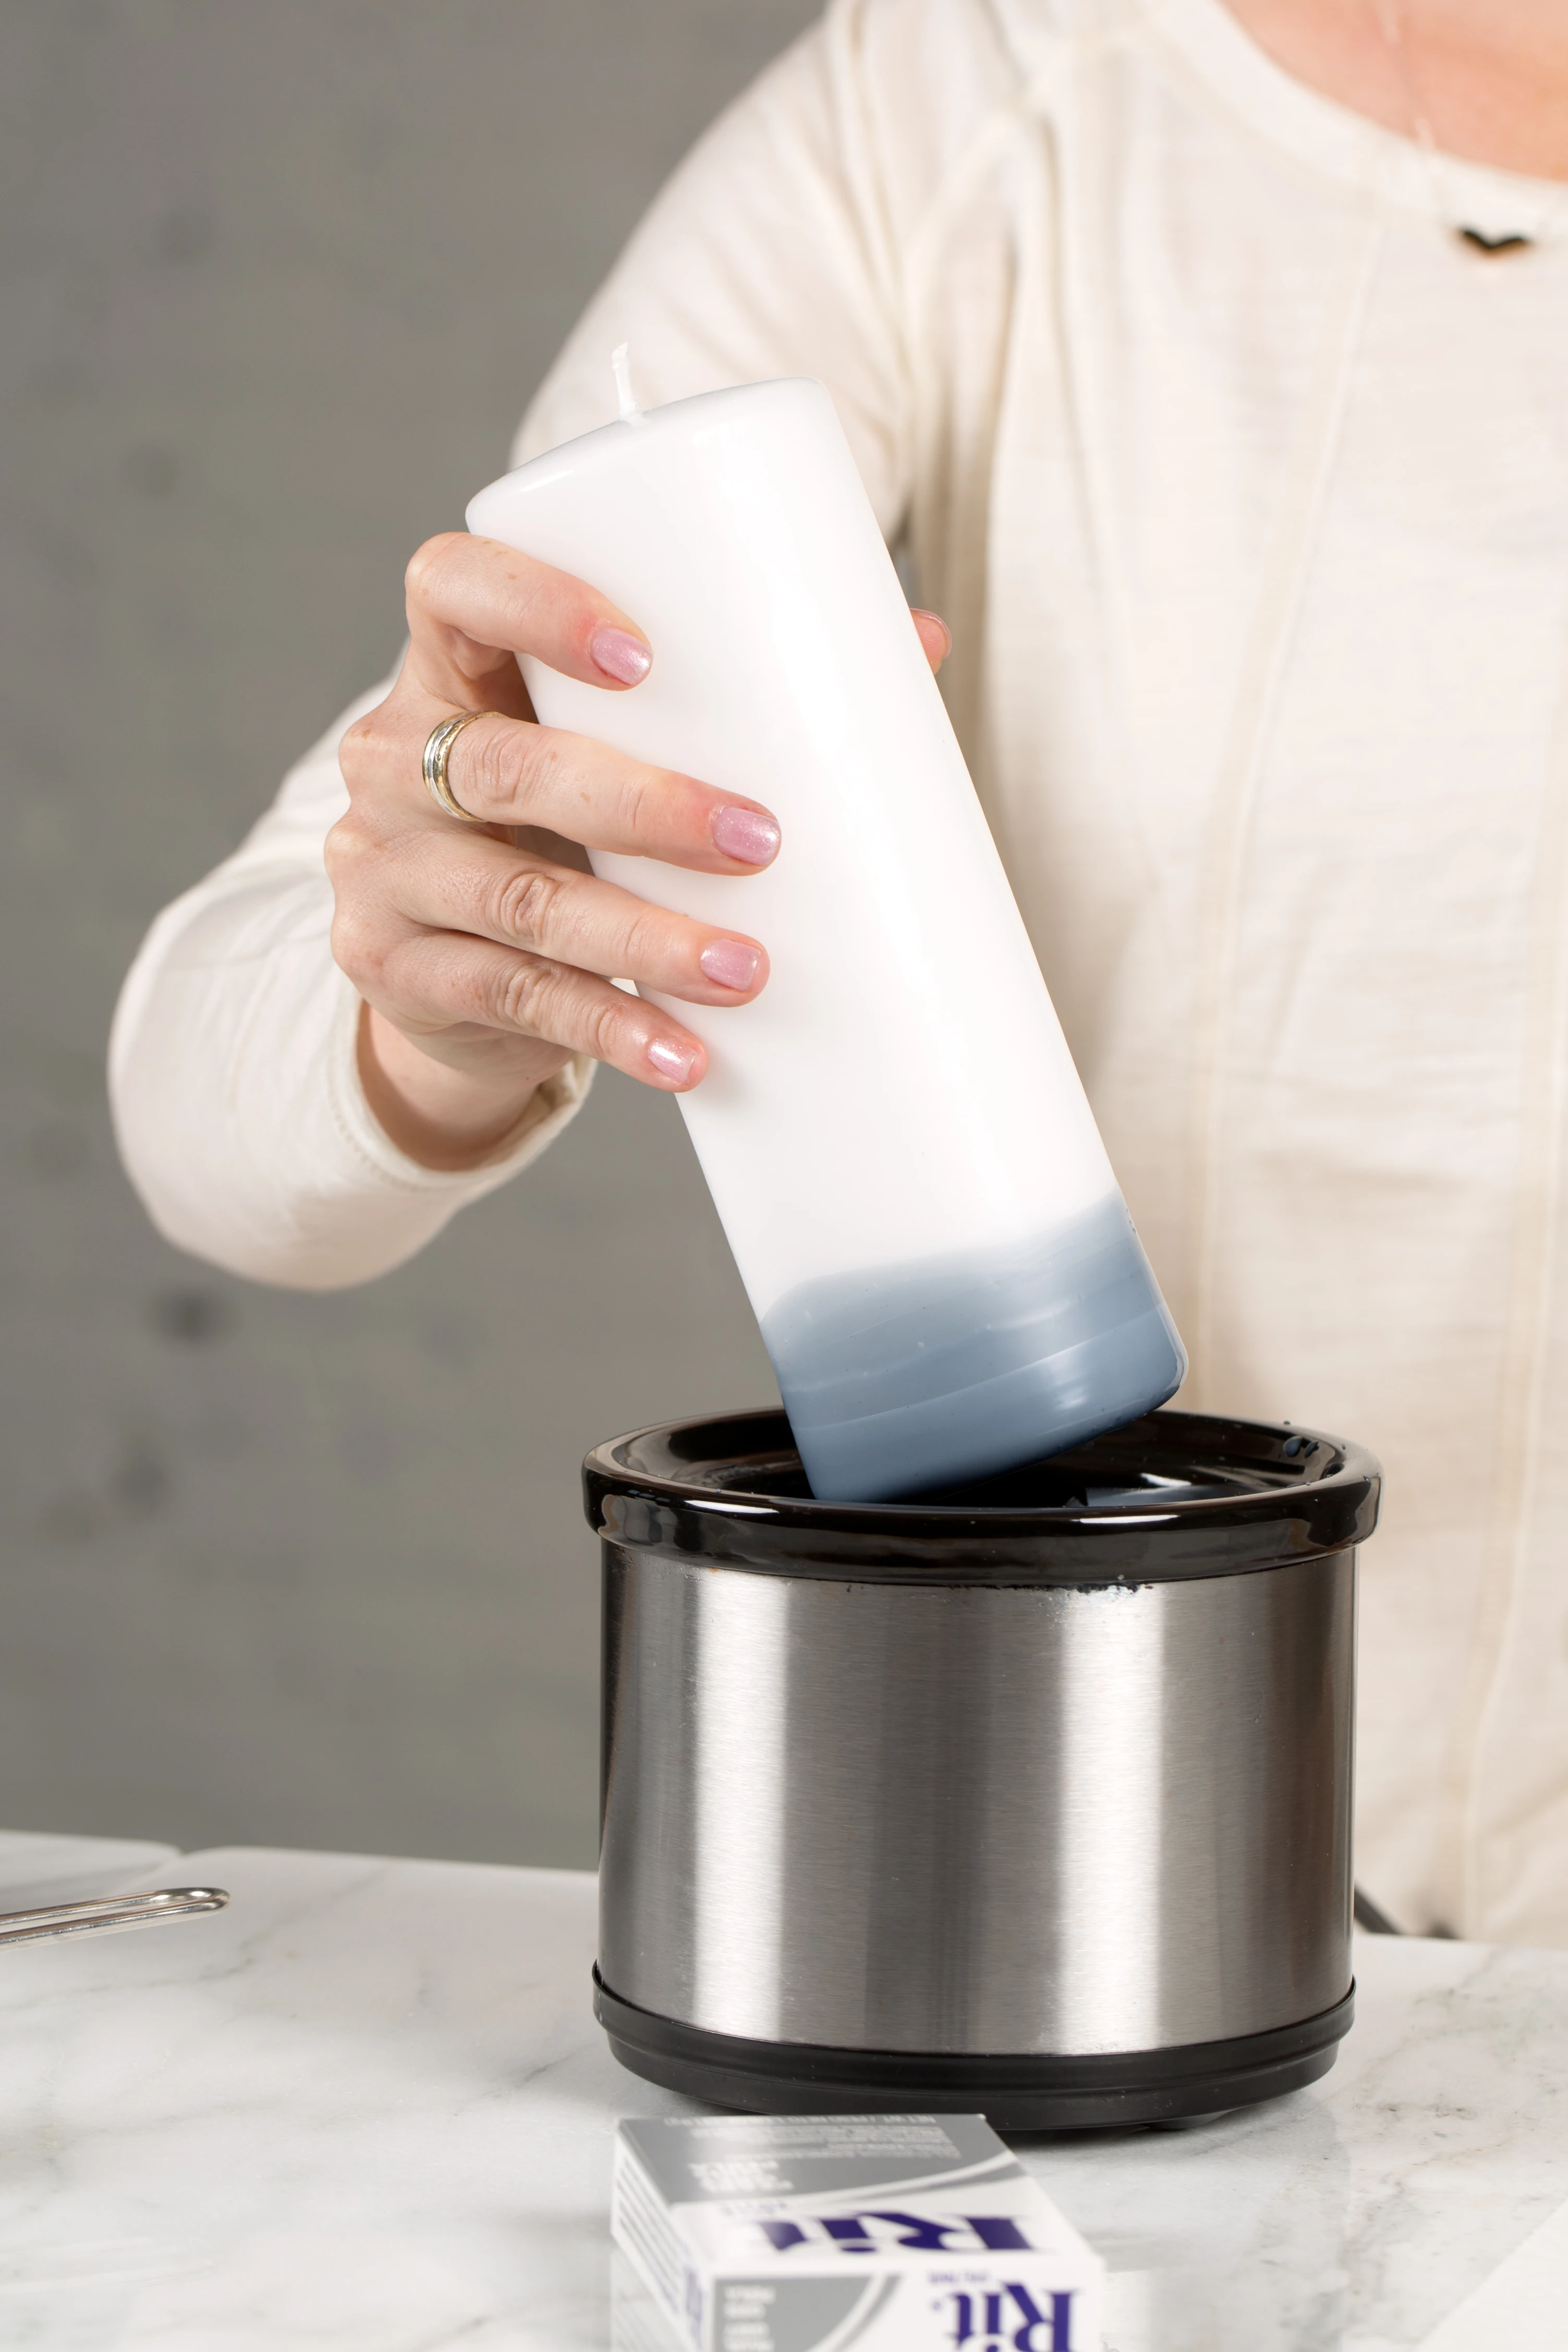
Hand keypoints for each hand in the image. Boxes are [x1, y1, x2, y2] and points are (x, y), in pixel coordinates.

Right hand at [328, 531, 949, 1168]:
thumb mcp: (608, 749)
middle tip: (759, 840)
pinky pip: (513, 1000)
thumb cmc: (560, 820)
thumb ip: (731, 694)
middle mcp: (394, 759)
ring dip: (644, 940)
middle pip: (506, 768)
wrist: (446, 961)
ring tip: (750, 968)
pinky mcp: (397, 970)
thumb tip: (924, 643)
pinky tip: (684, 1055)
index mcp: (448, 669)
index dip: (534, 603)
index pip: (451, 586)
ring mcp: (384, 871)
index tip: (642, 652)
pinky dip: (611, 1030)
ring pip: (519, 905)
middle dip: (641, 804)